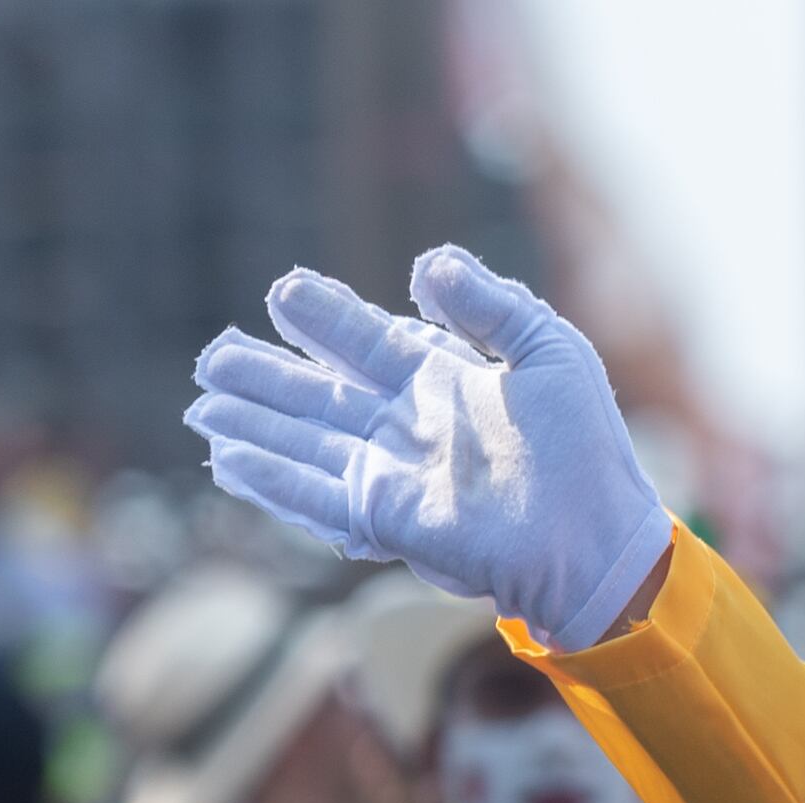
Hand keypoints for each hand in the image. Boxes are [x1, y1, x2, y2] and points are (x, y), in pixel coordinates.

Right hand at [185, 248, 675, 653]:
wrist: (601, 536)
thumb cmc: (587, 448)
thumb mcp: (548, 351)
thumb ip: (488, 304)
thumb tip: (427, 262)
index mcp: (444, 381)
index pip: (369, 343)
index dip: (327, 319)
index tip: (286, 291)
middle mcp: (410, 426)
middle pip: (322, 394)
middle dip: (267, 375)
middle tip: (213, 353)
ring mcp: (395, 474)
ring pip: (307, 442)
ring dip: (255, 425)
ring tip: (204, 404)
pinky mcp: (389, 519)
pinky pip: (317, 497)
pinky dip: (273, 480)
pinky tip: (229, 462)